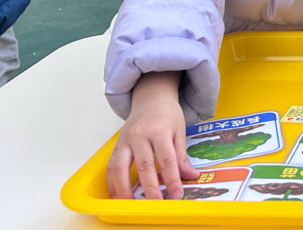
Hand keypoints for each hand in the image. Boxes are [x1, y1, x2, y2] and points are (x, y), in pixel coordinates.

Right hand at [106, 72, 198, 199]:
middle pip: (144, 165)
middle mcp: (140, 136)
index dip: (172, 179)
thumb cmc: (167, 114)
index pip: (167, 159)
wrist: (151, 98)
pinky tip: (117, 195)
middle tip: (157, 204)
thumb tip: (191, 176)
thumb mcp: (179, 131)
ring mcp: (126, 140)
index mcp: (160, 131)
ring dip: (124, 189)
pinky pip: (110, 166)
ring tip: (131, 204)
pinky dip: (112, 182)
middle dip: (150, 188)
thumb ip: (182, 156)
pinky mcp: (116, 145)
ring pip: (121, 167)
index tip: (177, 194)